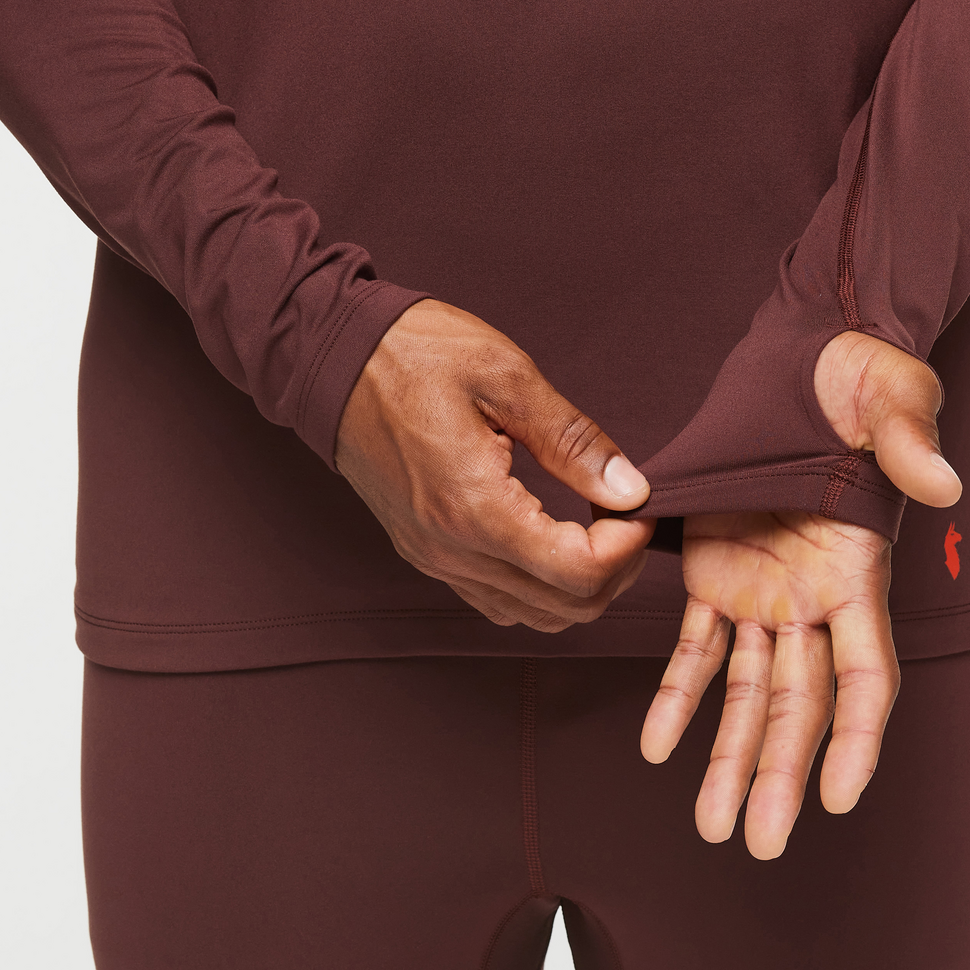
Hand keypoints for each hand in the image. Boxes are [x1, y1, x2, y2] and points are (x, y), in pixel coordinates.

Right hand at [335, 298, 655, 631]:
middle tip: (626, 515)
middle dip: (616, 569)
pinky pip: (496, 601)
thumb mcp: (505, 375)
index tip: (638, 504)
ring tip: (596, 526)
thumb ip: (572, 440)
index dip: (629, 546)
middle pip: (566, 609)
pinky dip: (540, 587)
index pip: (580, 574)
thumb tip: (631, 489)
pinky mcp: (423, 552)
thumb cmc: (414, 353)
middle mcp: (452, 549)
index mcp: (475, 507)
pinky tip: (551, 537)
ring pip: (533, 617)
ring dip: (580, 584)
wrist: (330, 356)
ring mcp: (434, 558)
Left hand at [641, 331, 961, 856]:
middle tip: (757, 842)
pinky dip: (676, 695)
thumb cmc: (856, 377)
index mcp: (857, 569)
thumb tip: (939, 485)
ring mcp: (764, 593)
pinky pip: (694, 647)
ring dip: (728, 756)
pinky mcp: (715, 576)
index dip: (858, 735)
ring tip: (712, 824)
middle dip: (780, 772)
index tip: (838, 796)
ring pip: (746, 691)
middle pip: (801, 702)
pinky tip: (657, 747)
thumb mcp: (889, 397)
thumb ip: (908, 442)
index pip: (867, 670)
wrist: (803, 360)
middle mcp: (813, 597)